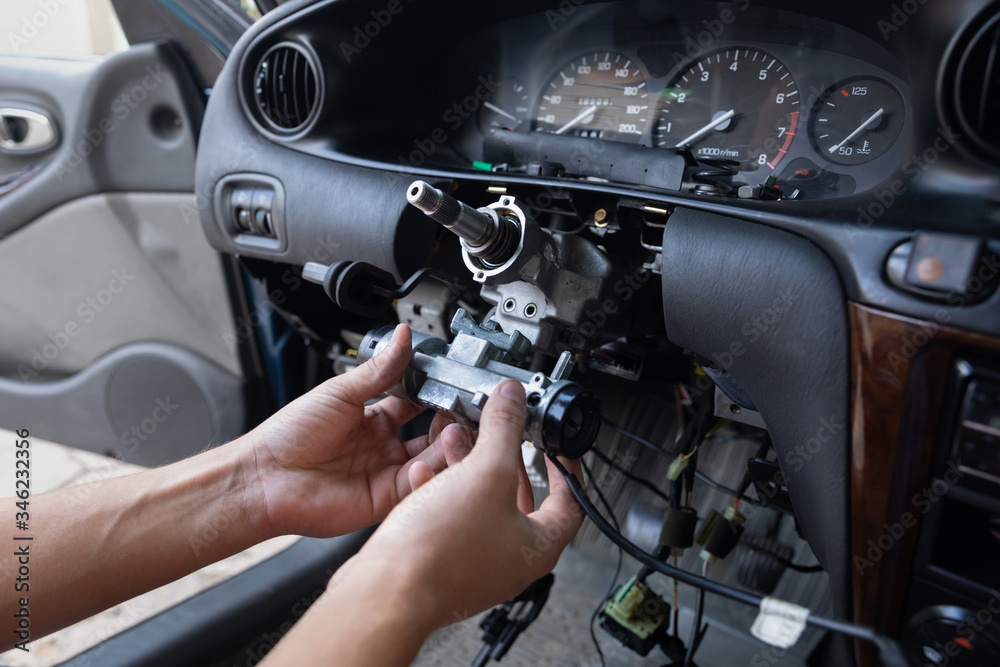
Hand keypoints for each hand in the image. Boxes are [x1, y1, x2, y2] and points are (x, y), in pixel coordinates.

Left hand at [239, 324, 471, 537]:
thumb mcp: (340, 392)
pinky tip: (432, 458)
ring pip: (433, 460)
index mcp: (373, 417)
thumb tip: (403, 336)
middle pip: (432, 434)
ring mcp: (386, 473)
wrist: (265, 477)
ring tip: (454, 430)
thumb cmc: (289, 435)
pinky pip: (418, 485)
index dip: (436, 393)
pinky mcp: (385, 499)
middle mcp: (383, 446)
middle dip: (450, 421)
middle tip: (465, 409)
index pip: (417, 402)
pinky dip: (432, 473)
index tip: (454, 382)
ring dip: (447, 446)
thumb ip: (380, 369)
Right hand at [333, 380, 584, 629]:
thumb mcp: (485, 471)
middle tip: (499, 436)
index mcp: (538, 545)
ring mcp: (476, 564)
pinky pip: (449, 519)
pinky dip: (440, 492)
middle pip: (518, 498)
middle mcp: (511, 560)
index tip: (553, 445)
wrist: (387, 590)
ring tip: (453, 442)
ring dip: (466, 468)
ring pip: (479, 504)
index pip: (570, 500)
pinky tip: (423, 474)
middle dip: (502, 457)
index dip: (564, 465)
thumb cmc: (441, 550)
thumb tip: (514, 399)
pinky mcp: (442, 563)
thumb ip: (504, 429)